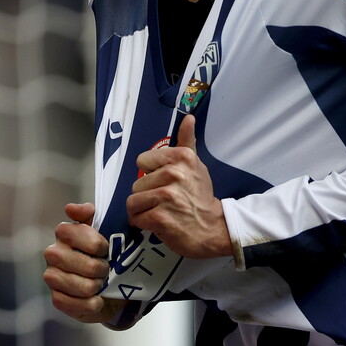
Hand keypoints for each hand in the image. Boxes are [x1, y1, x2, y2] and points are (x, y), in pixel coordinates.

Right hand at [43, 202, 126, 323]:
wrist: (105, 283)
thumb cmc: (102, 252)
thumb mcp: (102, 226)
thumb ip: (88, 214)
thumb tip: (70, 209)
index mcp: (64, 233)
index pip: (82, 236)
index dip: (99, 245)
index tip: (105, 249)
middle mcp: (53, 253)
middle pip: (89, 266)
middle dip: (103, 269)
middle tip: (105, 269)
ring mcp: (52, 277)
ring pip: (85, 287)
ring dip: (99, 287)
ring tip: (100, 282)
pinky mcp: (56, 299)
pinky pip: (78, 304)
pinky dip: (92, 304)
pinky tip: (96, 299)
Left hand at [127, 115, 231, 259]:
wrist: (212, 228)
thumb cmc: (200, 196)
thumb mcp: (196, 165)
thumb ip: (187, 141)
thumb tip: (188, 118)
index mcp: (182, 157)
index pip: (142, 160)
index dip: (151, 173)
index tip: (165, 181)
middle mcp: (174, 174)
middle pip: (136, 183)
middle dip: (146, 194)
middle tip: (165, 201)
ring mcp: (167, 196)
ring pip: (133, 201)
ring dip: (143, 210)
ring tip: (159, 211)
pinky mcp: (160, 218)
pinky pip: (136, 217)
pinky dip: (143, 223)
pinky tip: (158, 223)